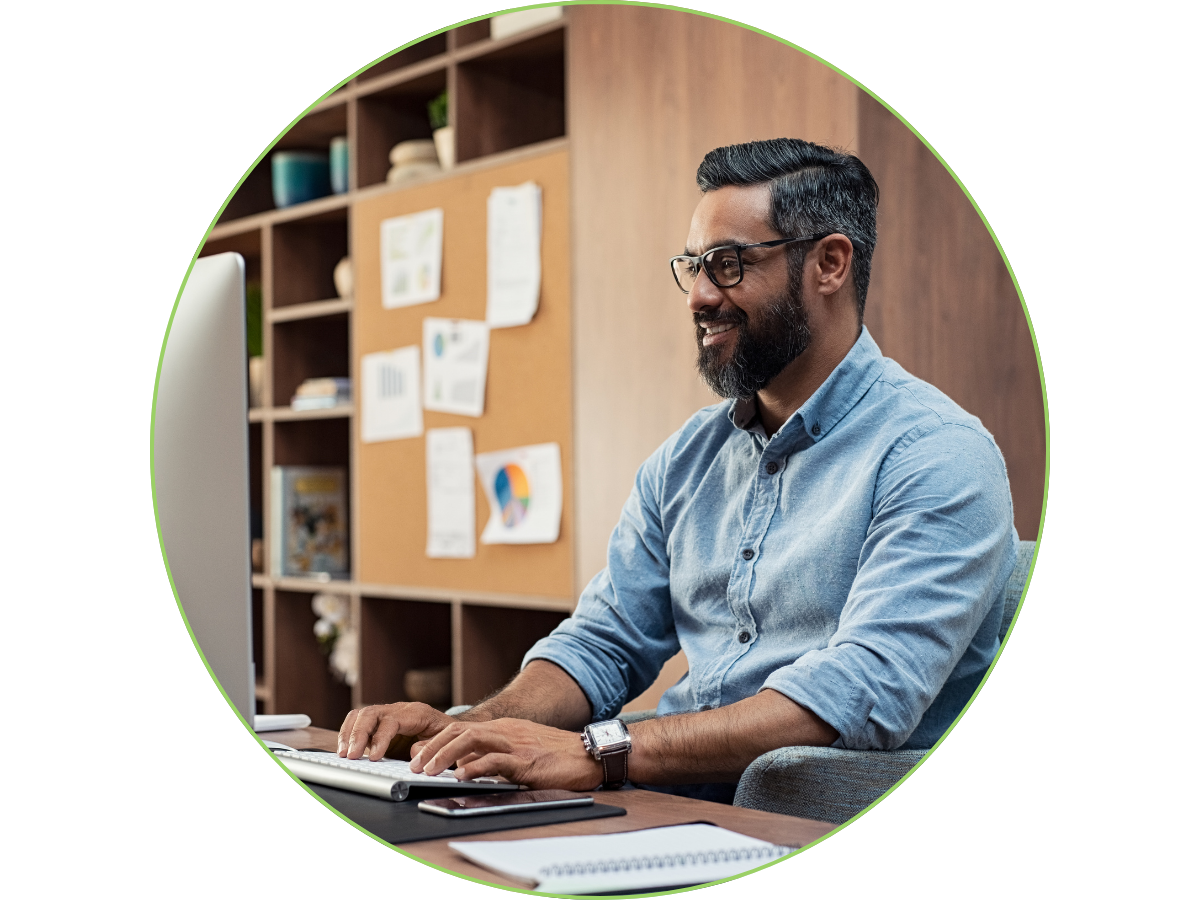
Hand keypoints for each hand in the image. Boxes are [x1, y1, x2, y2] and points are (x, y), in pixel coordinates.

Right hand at [337, 702, 453, 760]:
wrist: (450, 730)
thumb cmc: (447, 736)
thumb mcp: (445, 742)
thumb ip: (429, 747)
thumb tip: (413, 753)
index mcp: (416, 712)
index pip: (391, 720)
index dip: (380, 738)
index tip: (374, 757)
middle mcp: (399, 709)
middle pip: (371, 713)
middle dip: (358, 734)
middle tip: (351, 756)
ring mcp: (387, 714)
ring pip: (361, 715)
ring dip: (349, 733)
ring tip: (343, 754)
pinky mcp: (379, 723)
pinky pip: (359, 721)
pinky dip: (348, 733)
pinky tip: (346, 749)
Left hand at [410, 717, 603, 790]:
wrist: (591, 754)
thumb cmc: (559, 755)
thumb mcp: (522, 751)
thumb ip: (495, 756)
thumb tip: (466, 767)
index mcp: (504, 728)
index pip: (461, 728)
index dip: (436, 741)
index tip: (418, 755)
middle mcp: (507, 731)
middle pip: (460, 731)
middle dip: (433, 747)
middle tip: (415, 765)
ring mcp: (516, 744)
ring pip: (471, 740)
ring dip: (445, 755)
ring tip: (429, 770)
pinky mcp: (527, 761)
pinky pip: (496, 760)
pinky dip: (475, 767)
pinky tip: (462, 776)